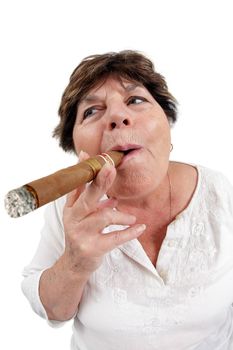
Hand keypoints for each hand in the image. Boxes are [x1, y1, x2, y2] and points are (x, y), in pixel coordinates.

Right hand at [62, 150, 145, 273]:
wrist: (75, 263)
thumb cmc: (81, 232)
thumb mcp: (79, 213)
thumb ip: (87, 194)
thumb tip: (101, 173)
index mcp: (71, 208)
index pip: (78, 186)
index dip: (87, 171)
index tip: (96, 157)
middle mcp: (74, 219)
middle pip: (88, 198)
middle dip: (100, 182)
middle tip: (111, 168)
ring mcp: (82, 234)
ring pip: (104, 218)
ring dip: (121, 215)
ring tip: (131, 218)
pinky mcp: (93, 248)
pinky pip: (115, 238)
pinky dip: (129, 232)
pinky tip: (140, 227)